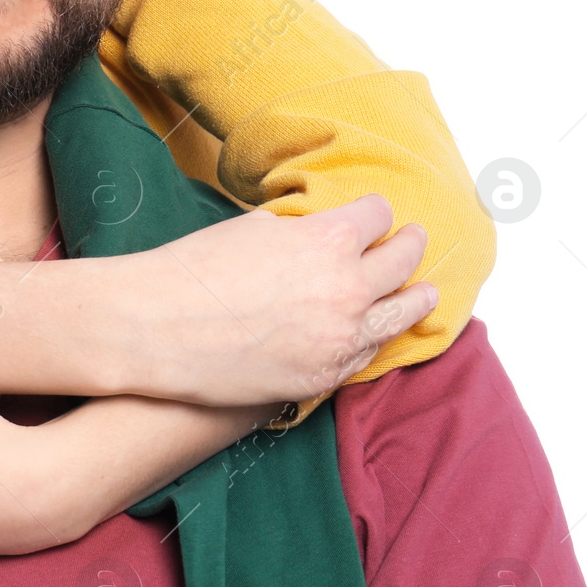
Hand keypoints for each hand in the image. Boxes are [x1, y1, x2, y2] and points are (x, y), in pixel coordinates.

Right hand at [116, 193, 435, 405]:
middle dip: (409, 245)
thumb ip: (299, 231)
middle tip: (416, 240)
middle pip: (402, 261)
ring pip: (402, 314)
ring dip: (417, 298)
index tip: (374, 212)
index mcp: (328, 239)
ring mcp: (340, 337)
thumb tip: (317, 235)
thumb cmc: (195, 270)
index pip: (376, 215)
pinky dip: (377, 335)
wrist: (158, 328)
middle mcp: (347, 288)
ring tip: (427, 293)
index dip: (373, 211)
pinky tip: (380, 329)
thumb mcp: (253, 227)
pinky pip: (369, 352)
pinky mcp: (325, 375)